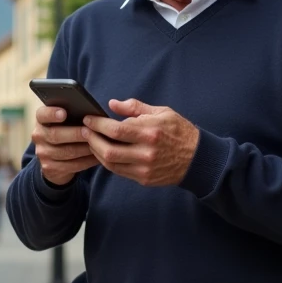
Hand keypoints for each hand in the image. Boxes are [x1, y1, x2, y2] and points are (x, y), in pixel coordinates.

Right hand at [31, 106, 98, 185]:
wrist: (55, 157)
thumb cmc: (66, 130)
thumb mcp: (64, 121)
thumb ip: (72, 115)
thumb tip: (92, 114)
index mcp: (41, 120)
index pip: (42, 114)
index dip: (52, 114)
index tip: (64, 113)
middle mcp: (38, 136)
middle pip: (55, 135)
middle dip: (75, 133)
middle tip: (90, 131)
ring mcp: (43, 153)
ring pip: (66, 152)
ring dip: (84, 148)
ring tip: (99, 144)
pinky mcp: (50, 168)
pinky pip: (72, 165)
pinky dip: (87, 161)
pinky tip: (97, 157)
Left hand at [81, 99, 198, 186]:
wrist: (198, 159)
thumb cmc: (179, 131)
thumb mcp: (161, 112)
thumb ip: (135, 107)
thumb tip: (112, 104)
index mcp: (150, 132)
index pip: (116, 130)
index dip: (97, 124)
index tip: (88, 119)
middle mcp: (146, 152)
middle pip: (109, 150)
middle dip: (92, 139)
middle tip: (84, 130)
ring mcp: (144, 168)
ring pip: (110, 163)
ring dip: (96, 152)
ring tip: (91, 141)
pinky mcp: (144, 178)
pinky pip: (118, 171)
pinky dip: (108, 162)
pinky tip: (104, 152)